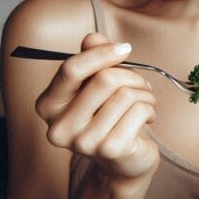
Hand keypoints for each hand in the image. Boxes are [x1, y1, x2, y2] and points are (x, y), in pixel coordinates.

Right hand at [34, 33, 158, 189]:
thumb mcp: (98, 85)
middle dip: (131, 75)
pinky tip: (147, 118)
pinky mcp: (110, 150)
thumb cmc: (110, 116)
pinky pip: (139, 110)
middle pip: (104, 80)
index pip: (72, 69)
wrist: (124, 160)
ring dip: (144, 93)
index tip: (124, 48)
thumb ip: (92, 60)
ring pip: (125, 94)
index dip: (102, 53)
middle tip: (140, 83)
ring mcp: (83, 143)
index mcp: (48, 106)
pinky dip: (150, 108)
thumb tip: (92, 38)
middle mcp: (59, 127)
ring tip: (145, 102)